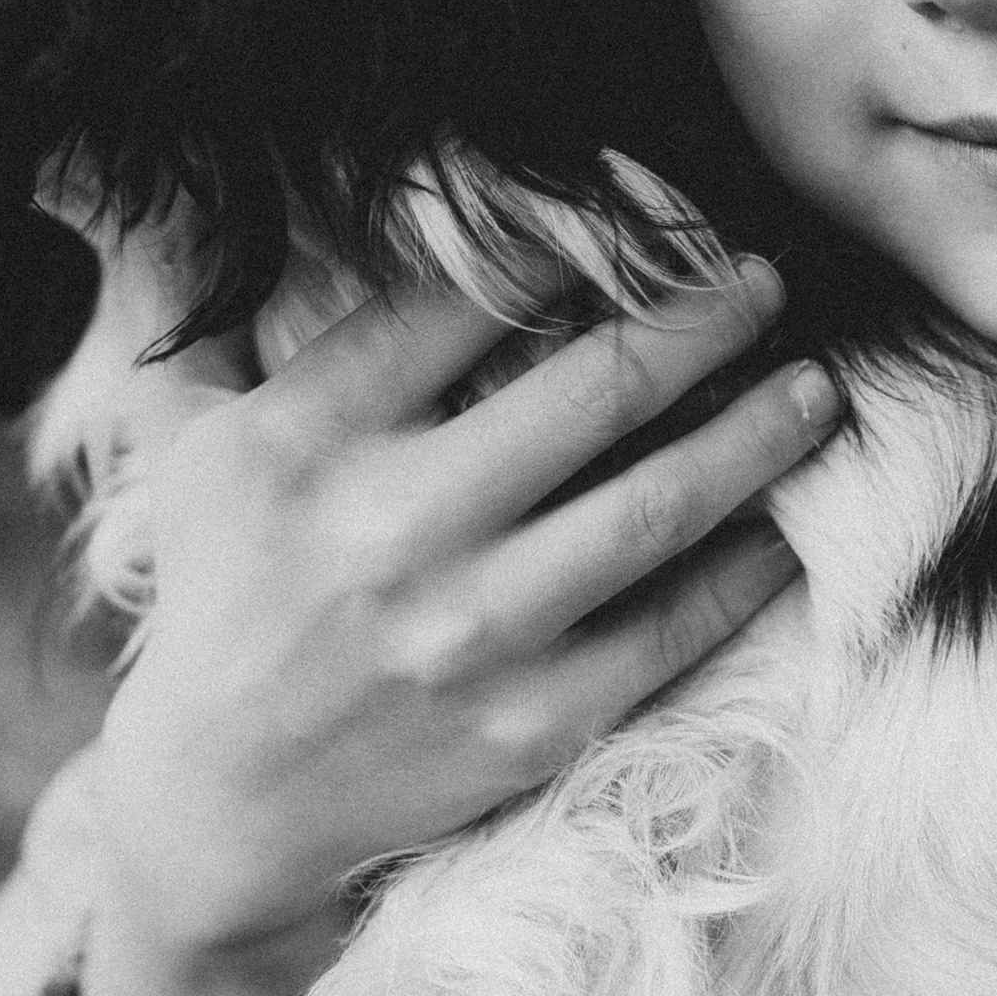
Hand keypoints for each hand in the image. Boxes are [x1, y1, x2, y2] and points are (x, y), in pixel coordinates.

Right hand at [96, 256, 835, 969]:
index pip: (464, 304)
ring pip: (656, 506)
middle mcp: (395, 530)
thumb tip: (178, 191)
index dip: (567, 247)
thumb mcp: (186, 441)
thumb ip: (205, 314)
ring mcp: (474, 633)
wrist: (222, 803)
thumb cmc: (220, 592)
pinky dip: (748, 569)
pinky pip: (674, 627)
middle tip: (764, 280)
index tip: (641, 218)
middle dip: (701, 321)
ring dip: (755, 435)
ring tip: (817, 387)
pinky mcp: (534, 720)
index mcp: (310, 439)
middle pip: (591, 390)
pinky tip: (791, 523)